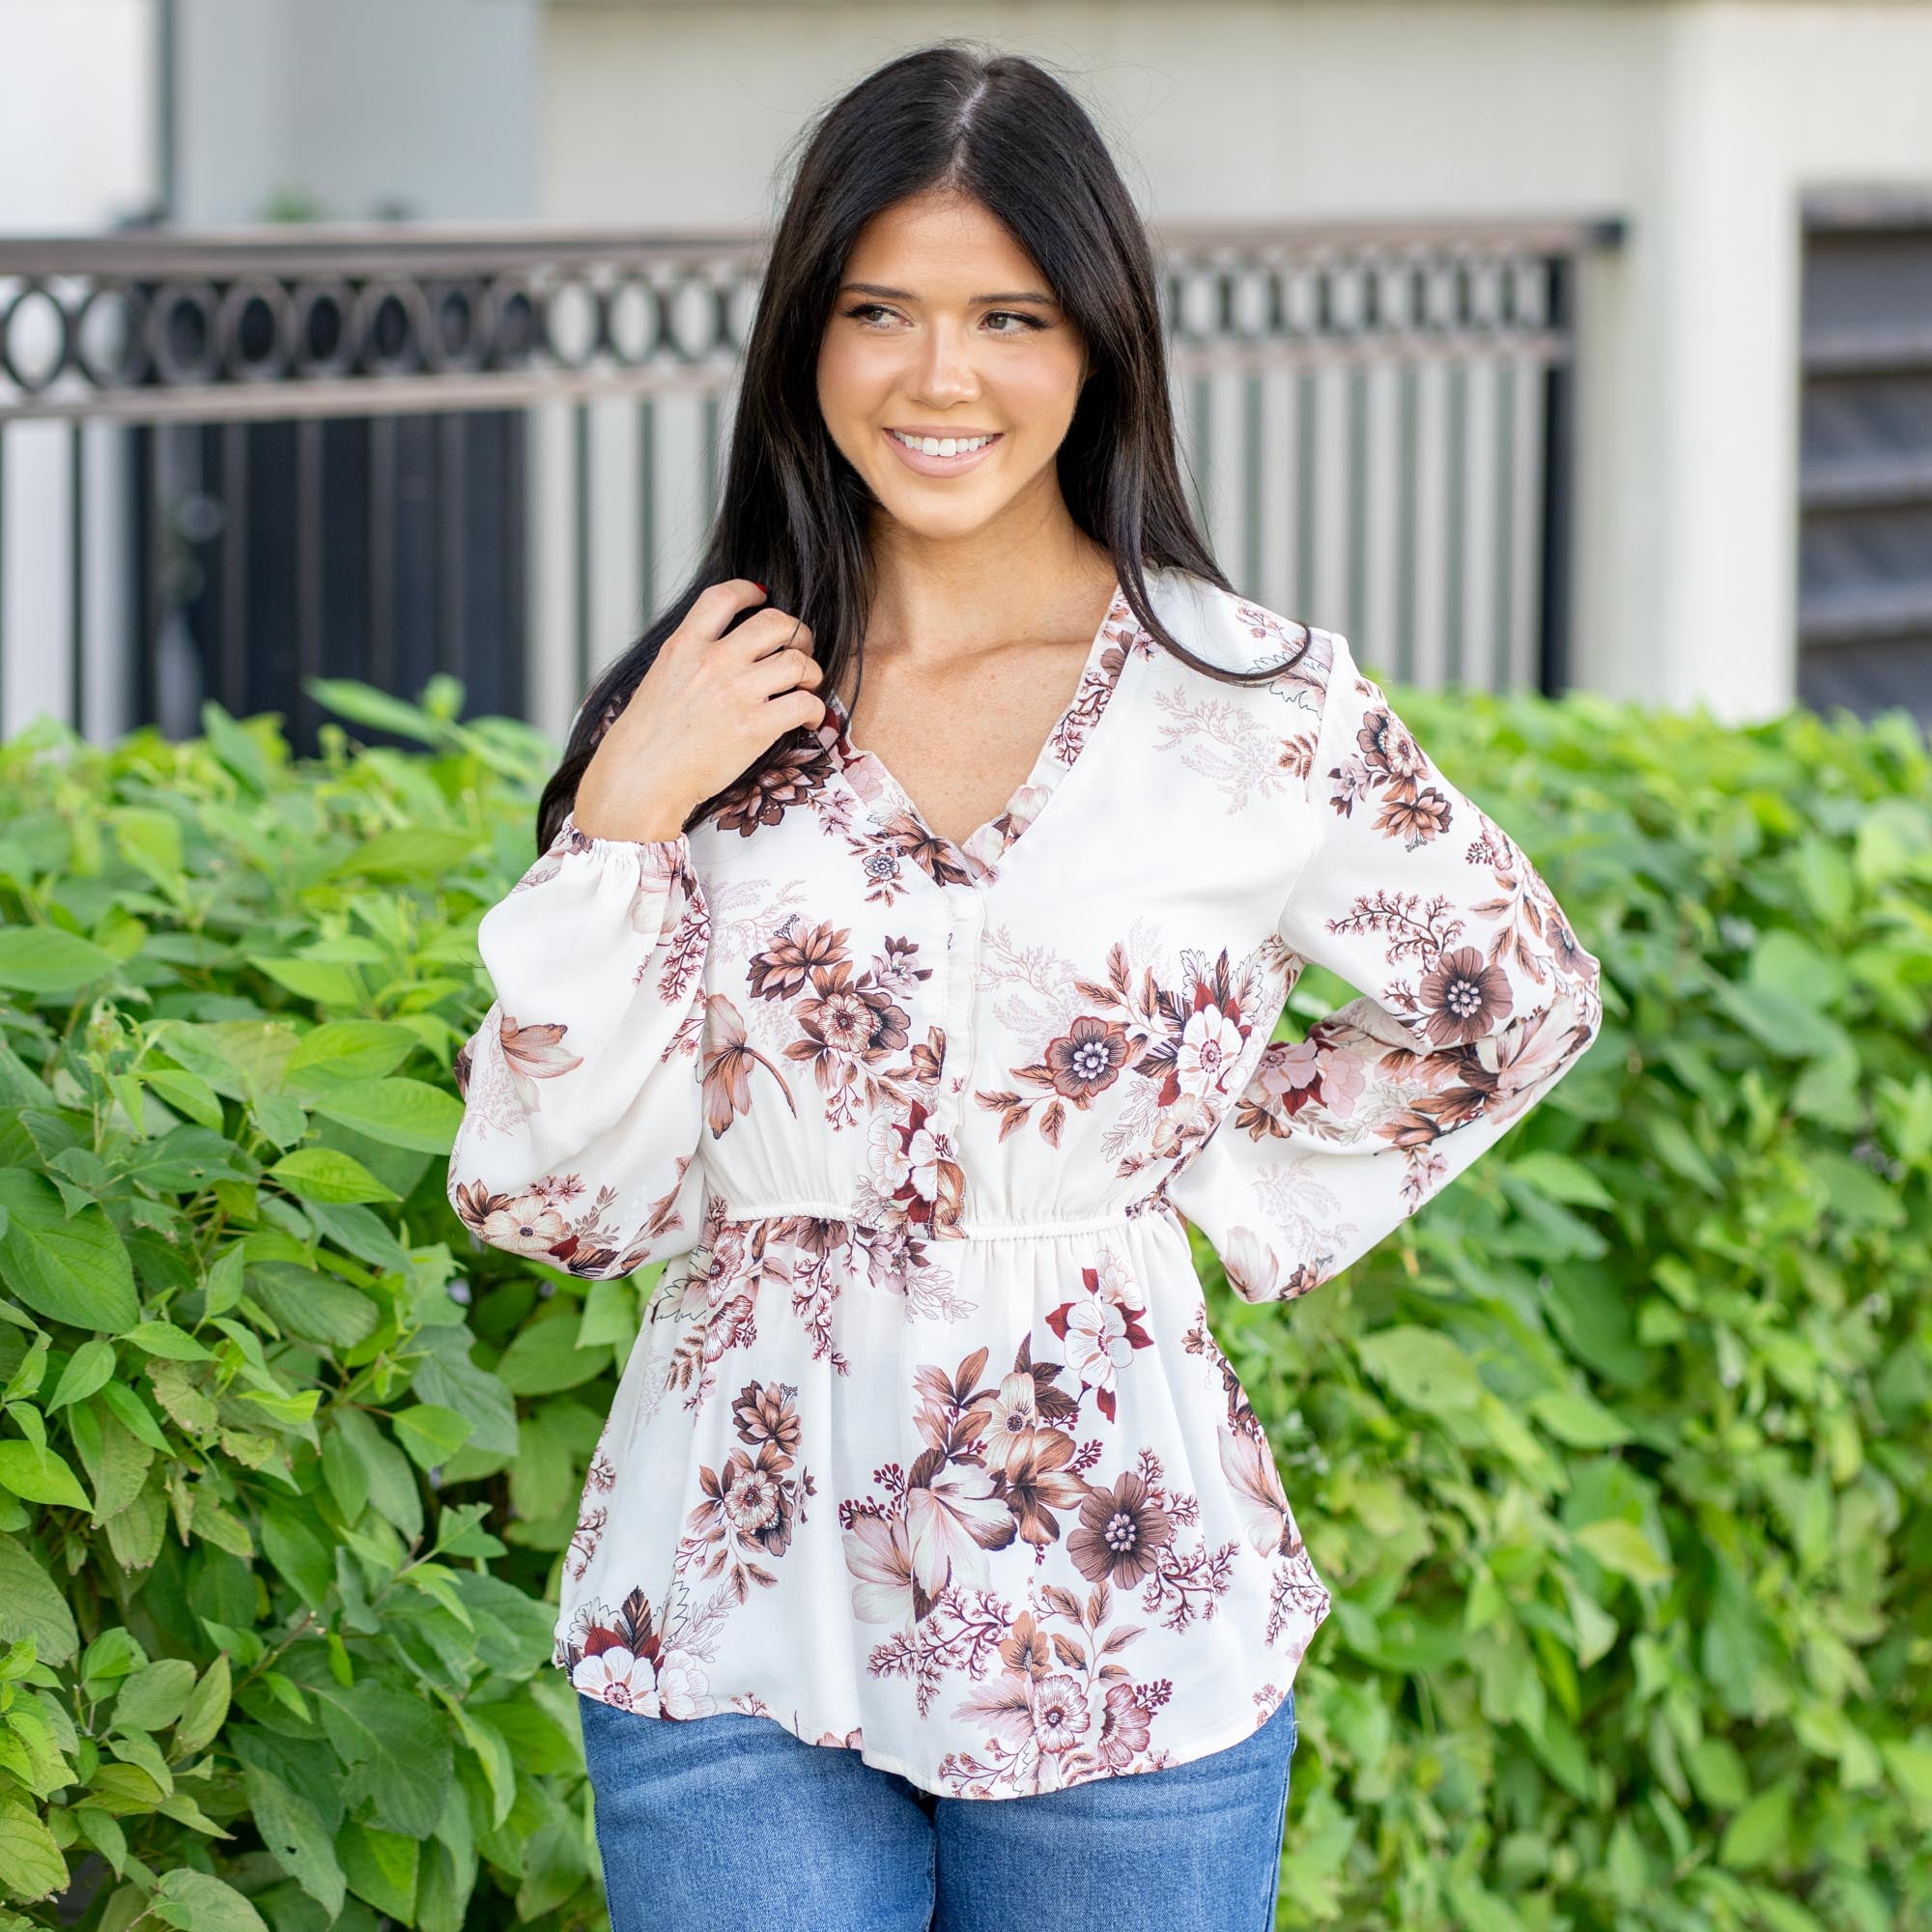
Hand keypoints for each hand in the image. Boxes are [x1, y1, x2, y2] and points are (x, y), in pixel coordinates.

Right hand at [572, 581, 824, 842]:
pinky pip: (805, 703)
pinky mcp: (756, 726)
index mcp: (684, 645)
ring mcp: (736, 692)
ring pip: (798, 662)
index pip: (724, 596)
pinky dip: (814, 709)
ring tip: (806, 686)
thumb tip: (720, 646)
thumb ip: (690, 657)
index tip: (763, 597)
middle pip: (775, 623)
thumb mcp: (660, 679)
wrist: (640, 779)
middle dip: (796, 634)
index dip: (751, 591)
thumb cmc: (646, 739)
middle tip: (798, 650)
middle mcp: (713, 661)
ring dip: (811, 672)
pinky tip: (808, 719)